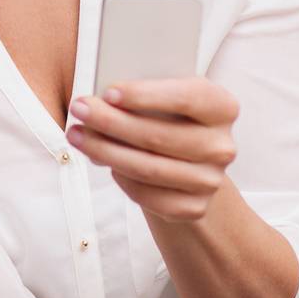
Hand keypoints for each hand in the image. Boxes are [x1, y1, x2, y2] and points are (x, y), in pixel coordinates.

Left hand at [66, 78, 238, 222]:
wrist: (187, 159)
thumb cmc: (167, 114)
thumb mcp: (163, 92)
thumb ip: (141, 90)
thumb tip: (100, 100)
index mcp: (222, 106)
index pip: (186, 97)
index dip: (145, 95)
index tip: (108, 92)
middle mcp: (222, 145)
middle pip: (159, 136)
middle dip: (111, 122)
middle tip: (79, 109)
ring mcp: (211, 180)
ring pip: (148, 168)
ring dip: (105, 151)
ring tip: (76, 135)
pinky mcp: (194, 207)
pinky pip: (149, 197)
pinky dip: (122, 179)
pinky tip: (103, 161)